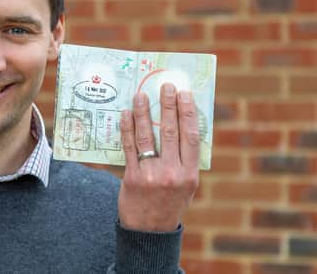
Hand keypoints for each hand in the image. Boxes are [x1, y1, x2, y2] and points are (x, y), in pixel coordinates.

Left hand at [117, 83, 199, 231]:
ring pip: (147, 136)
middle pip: (169, 131)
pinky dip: (127, 128)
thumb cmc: (169, 202)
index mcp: (190, 174)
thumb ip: (185, 159)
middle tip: (165, 86)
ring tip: (141, 94)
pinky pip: (129, 147)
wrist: (149, 231)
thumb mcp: (186, 185)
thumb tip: (179, 123)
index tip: (185, 93)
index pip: (191, 136)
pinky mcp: (132, 178)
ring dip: (143, 112)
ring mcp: (151, 175)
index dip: (188, 112)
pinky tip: (126, 114)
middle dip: (167, 105)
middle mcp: (172, 173)